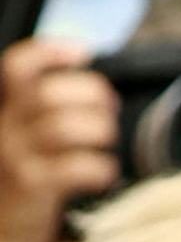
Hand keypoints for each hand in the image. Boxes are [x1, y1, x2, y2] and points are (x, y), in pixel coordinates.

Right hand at [0, 36, 117, 241]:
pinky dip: (100, 166)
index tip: (82, 52)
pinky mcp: (34, 189)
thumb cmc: (19, 188)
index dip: (50, 52)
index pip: (17, 67)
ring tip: (107, 139)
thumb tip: (91, 91)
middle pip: (49, 93)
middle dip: (89, 93)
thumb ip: (42, 116)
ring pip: (64, 127)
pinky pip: (75, 168)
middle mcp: (5, 130)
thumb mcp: (22, 143)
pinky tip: (104, 172)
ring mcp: (17, 159)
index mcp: (4, 113)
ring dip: (98, 128)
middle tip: (109, 106)